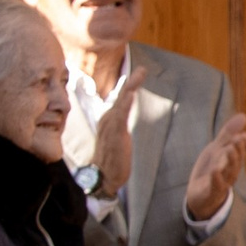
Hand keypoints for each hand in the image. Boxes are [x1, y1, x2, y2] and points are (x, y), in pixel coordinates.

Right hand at [90, 84, 132, 199]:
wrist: (103, 176)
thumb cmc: (111, 158)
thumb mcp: (118, 137)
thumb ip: (120, 124)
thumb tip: (125, 116)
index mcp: (108, 118)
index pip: (120, 98)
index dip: (128, 85)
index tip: (138, 73)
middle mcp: (107, 119)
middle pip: (121, 96)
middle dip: (131, 81)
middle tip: (142, 69)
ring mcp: (110, 126)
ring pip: (121, 102)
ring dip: (130, 87)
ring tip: (138, 74)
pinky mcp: (114, 134)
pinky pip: (120, 117)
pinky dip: (125, 104)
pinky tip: (130, 95)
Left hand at [186, 113, 245, 223]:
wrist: (200, 197)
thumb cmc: (211, 170)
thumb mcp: (217, 149)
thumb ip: (228, 133)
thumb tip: (244, 116)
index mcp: (233, 160)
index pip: (242, 151)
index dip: (244, 144)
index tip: (244, 136)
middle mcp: (231, 171)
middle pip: (237, 160)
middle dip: (238, 150)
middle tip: (238, 139)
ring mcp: (222, 182)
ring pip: (230, 172)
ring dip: (231, 161)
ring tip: (229, 149)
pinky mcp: (212, 191)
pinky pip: (216, 185)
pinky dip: (216, 178)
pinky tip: (215, 170)